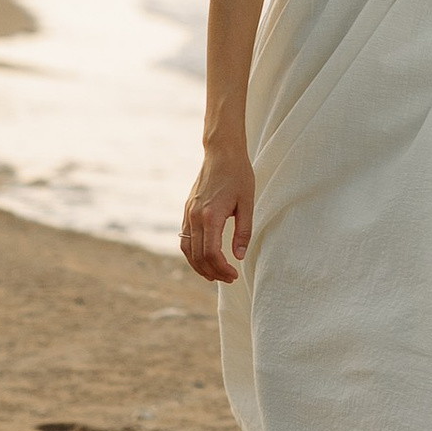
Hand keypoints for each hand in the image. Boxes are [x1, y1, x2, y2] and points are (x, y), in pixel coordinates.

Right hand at [181, 148, 254, 285]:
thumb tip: (239, 255)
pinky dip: (192, 254)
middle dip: (213, 272)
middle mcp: (195, 216)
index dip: (222, 269)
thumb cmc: (238, 174)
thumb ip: (243, 231)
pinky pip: (185, 239)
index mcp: (211, 215)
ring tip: (215, 275)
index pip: (211, 253)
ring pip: (187, 250)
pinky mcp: (187, 211)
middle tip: (228, 278)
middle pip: (198, 256)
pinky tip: (204, 259)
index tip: (234, 275)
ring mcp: (188, 213)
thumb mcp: (247, 202)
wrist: (221, 152)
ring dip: (200, 266)